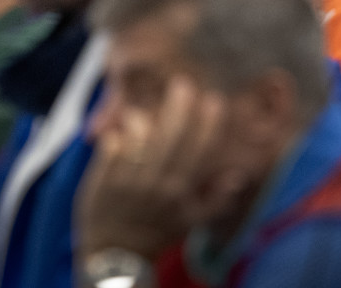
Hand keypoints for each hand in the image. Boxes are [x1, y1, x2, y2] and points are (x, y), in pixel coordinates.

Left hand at [75, 76, 235, 260]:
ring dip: (142, 122)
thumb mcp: (191, 222)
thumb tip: (239, 176)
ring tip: (144, 109)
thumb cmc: (158, 234)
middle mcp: (155, 185)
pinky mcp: (101, 183)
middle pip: (169, 140)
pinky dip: (115, 138)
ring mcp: (127, 183)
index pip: (197, 151)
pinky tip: (120, 128)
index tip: (214, 100)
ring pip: (138, 143)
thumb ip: (217, 199)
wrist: (117, 256)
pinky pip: (109, 152)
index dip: (207, 125)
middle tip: (183, 84)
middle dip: (178, 110)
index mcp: (179, 192)